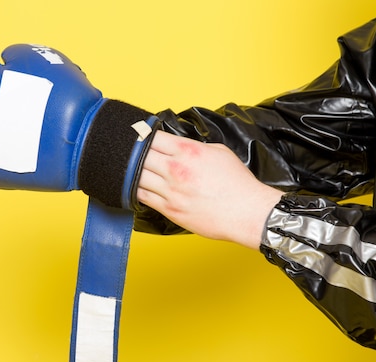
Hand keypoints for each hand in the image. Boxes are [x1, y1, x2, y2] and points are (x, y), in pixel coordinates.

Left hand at [137, 131, 282, 248]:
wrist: (247, 212)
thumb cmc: (238, 184)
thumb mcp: (219, 152)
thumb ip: (195, 147)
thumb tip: (180, 147)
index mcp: (188, 151)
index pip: (153, 138)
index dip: (143, 135)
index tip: (139, 136)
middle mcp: (176, 170)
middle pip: (141, 156)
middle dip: (134, 153)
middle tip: (130, 152)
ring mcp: (171, 191)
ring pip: (137, 177)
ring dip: (131, 172)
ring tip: (129, 169)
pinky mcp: (169, 209)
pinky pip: (142, 197)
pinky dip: (134, 190)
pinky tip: (134, 186)